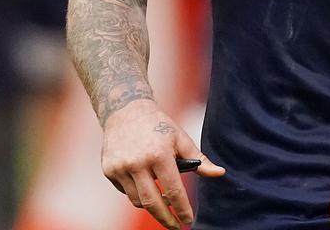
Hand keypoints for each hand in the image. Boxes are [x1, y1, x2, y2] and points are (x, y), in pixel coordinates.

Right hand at [101, 99, 225, 228]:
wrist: (125, 111)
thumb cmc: (158, 126)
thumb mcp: (181, 139)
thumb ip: (200, 160)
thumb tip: (220, 173)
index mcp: (159, 155)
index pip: (173, 190)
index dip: (182, 208)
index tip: (188, 220)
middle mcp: (137, 163)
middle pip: (152, 203)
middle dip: (166, 219)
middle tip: (176, 226)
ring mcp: (120, 168)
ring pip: (137, 200)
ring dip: (151, 205)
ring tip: (163, 202)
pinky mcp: (109, 171)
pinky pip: (125, 192)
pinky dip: (137, 193)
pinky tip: (145, 184)